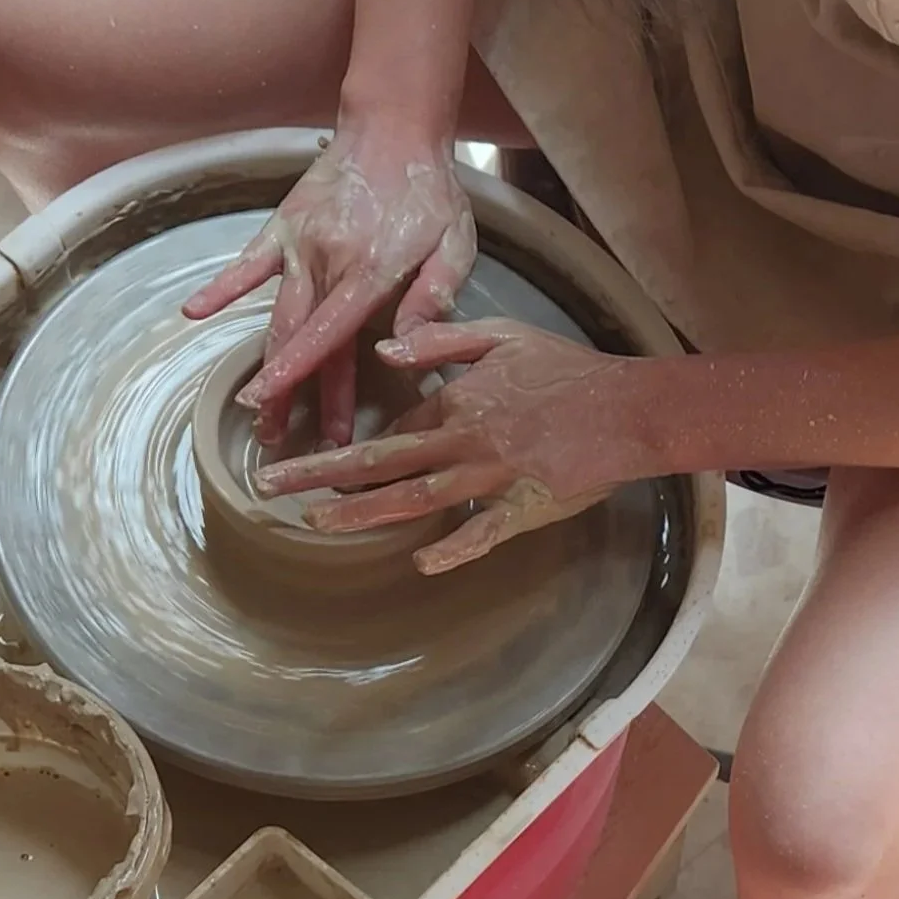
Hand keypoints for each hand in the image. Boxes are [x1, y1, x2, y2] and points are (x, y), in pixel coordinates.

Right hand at [183, 131, 475, 446]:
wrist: (394, 131)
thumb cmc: (431, 193)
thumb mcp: (455, 246)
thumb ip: (432, 297)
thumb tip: (406, 346)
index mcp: (369, 271)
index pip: (330, 335)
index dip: (305, 377)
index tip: (280, 408)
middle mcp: (325, 261)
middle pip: (301, 339)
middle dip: (288, 394)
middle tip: (279, 442)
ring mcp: (298, 245)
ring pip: (276, 316)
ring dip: (265, 364)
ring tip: (253, 408)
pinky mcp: (282, 228)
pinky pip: (247, 264)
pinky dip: (220, 288)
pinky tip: (192, 314)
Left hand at [251, 318, 665, 572]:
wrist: (629, 408)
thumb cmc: (572, 370)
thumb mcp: (504, 335)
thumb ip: (442, 339)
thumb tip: (387, 351)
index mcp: (457, 400)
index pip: (394, 424)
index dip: (347, 442)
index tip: (307, 458)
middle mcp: (463, 441)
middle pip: (381, 460)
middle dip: (319, 474)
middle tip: (269, 487)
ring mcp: (492, 478)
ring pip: (414, 497)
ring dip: (360, 511)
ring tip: (316, 523)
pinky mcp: (524, 508)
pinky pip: (484, 532)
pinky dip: (454, 548)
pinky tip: (422, 562)